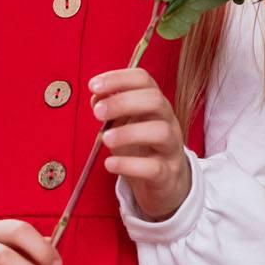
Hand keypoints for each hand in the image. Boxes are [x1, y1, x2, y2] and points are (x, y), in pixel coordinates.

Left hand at [88, 67, 191, 220]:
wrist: (166, 186)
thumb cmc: (144, 151)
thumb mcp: (126, 126)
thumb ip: (111, 110)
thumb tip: (97, 96)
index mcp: (156, 106)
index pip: (144, 80)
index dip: (118, 78)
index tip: (94, 85)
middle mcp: (167, 122)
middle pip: (155, 101)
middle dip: (123, 102)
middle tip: (98, 113)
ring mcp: (170, 149)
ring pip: (161, 132)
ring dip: (129, 132)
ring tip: (105, 139)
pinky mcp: (167, 175)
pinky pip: (154, 168)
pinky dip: (129, 165)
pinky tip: (110, 164)